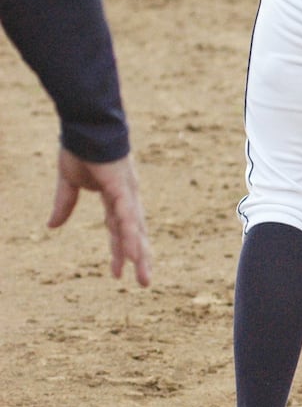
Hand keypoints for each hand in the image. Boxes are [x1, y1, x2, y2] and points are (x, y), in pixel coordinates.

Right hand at [49, 149, 152, 286]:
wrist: (86, 124)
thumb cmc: (81, 147)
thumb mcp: (69, 182)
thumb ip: (65, 204)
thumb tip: (52, 226)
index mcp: (117, 196)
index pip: (119, 229)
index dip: (119, 251)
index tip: (117, 274)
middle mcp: (128, 197)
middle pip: (134, 234)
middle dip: (139, 258)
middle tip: (144, 282)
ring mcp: (127, 193)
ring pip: (134, 230)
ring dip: (139, 254)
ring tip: (144, 278)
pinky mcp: (121, 188)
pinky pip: (126, 216)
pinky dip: (130, 235)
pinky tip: (133, 253)